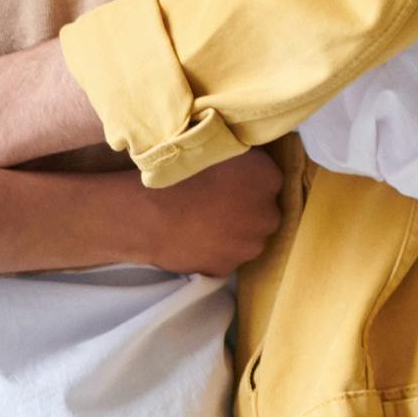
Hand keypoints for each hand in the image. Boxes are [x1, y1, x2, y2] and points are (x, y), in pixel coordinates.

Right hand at [139, 150, 286, 278]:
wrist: (149, 214)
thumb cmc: (179, 174)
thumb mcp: (215, 148)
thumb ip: (240, 157)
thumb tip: (243, 163)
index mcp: (267, 178)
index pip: (268, 180)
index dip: (247, 181)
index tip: (227, 181)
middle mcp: (267, 215)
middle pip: (263, 213)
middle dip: (246, 211)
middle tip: (215, 204)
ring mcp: (249, 246)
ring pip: (246, 239)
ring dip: (232, 233)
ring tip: (201, 223)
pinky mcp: (227, 268)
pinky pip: (224, 258)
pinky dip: (213, 251)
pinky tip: (193, 238)